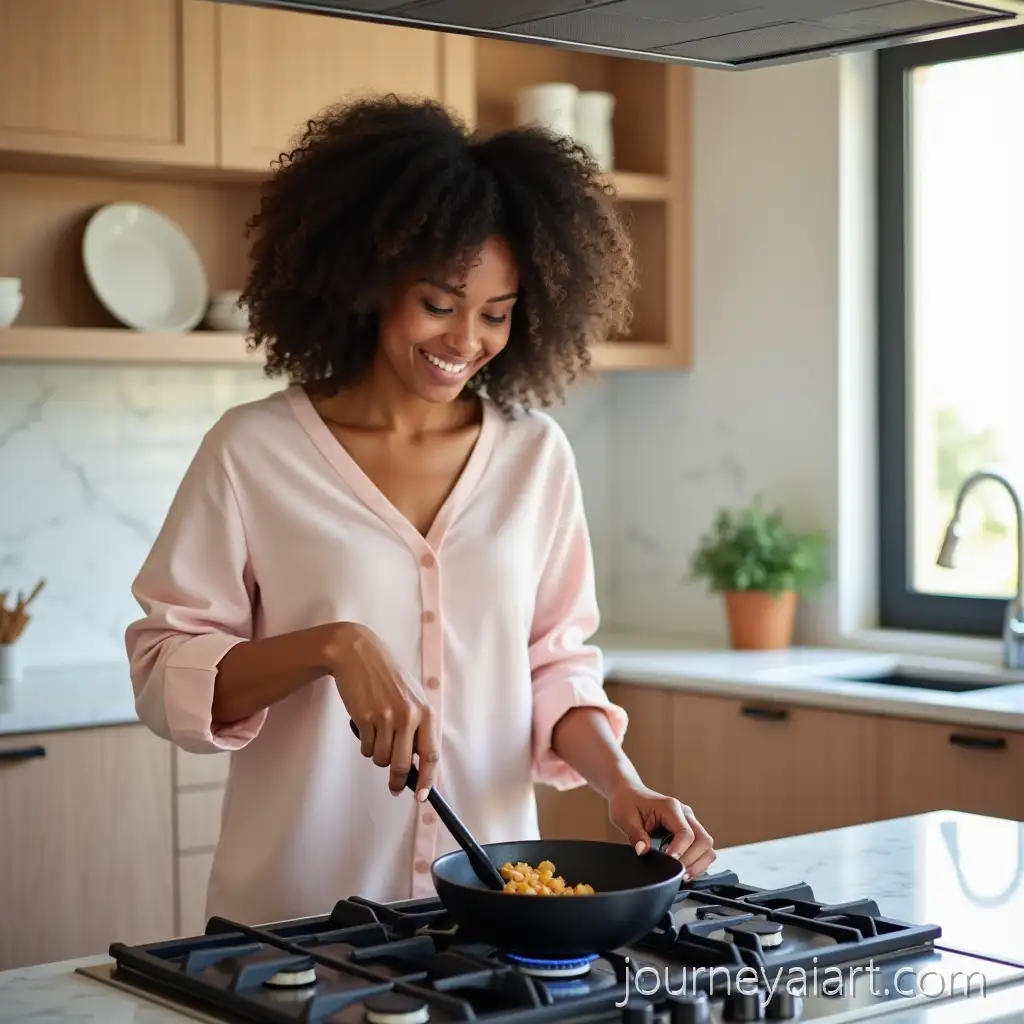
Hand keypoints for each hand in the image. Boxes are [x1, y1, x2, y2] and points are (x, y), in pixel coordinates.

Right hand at [325, 621, 438, 799]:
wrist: (358, 654)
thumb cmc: (387, 676)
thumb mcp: (412, 696)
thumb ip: (418, 726)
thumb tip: (419, 762)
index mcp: (426, 711)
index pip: (431, 754)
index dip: (428, 780)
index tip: (421, 796)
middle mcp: (408, 716)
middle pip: (404, 765)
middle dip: (398, 781)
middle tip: (394, 787)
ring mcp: (385, 718)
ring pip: (381, 759)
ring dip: (378, 754)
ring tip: (377, 735)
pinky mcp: (364, 719)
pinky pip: (365, 749)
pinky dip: (365, 744)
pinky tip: (366, 726)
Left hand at [607, 782, 715, 878]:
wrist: (629, 793)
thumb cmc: (627, 803)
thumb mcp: (625, 818)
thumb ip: (635, 835)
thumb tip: (643, 851)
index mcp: (670, 808)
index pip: (685, 833)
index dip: (679, 851)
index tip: (668, 862)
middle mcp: (684, 813)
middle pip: (703, 840)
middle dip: (693, 860)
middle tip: (677, 873)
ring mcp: (689, 821)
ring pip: (707, 845)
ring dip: (698, 863)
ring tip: (682, 876)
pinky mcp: (689, 829)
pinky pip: (702, 848)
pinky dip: (697, 861)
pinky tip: (684, 870)